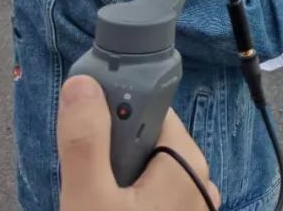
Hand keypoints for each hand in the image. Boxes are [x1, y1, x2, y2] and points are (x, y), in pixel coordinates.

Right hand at [57, 75, 220, 210]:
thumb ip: (85, 142)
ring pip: (144, 172)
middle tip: (87, 184)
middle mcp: (200, 177)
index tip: (88, 135)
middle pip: (145, 139)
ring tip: (93, 203)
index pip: (150, 108)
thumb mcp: (89, 197)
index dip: (115, 113)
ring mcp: (192, 204)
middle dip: (113, 153)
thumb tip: (81, 84)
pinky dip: (127, 199)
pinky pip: (150, 196)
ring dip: (116, 180)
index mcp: (189, 159)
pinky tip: (107, 209)